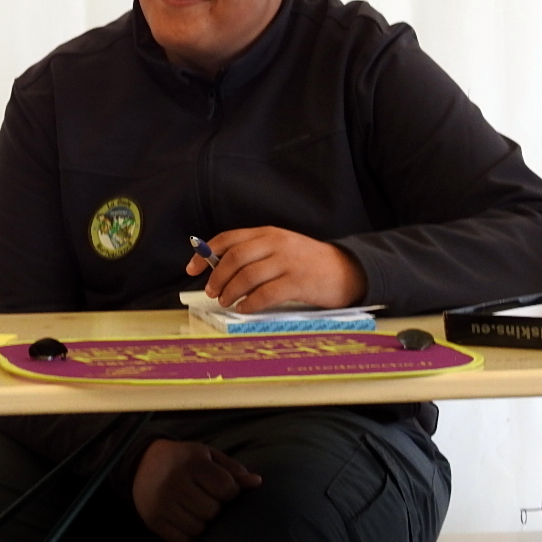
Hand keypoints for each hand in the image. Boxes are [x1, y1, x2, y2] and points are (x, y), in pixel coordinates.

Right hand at [131, 439, 261, 541]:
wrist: (142, 464)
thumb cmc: (184, 460)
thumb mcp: (207, 456)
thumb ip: (233, 470)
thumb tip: (257, 482)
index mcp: (191, 461)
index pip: (226, 488)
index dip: (230, 492)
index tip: (224, 489)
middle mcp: (174, 481)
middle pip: (212, 511)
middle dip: (216, 508)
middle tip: (208, 499)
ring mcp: (161, 502)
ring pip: (199, 528)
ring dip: (203, 523)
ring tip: (197, 510)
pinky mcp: (153, 520)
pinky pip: (183, 541)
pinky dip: (190, 535)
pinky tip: (186, 520)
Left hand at [185, 226, 366, 310]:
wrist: (349, 269)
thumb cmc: (309, 263)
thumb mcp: (281, 248)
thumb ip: (255, 254)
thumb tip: (221, 271)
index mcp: (268, 233)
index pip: (228, 239)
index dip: (205, 254)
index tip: (191, 269)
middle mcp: (276, 243)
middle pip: (234, 257)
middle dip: (217, 276)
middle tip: (211, 292)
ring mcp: (288, 261)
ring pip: (247, 275)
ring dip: (230, 291)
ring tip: (226, 302)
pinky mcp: (298, 281)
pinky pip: (265, 293)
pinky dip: (250, 303)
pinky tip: (244, 308)